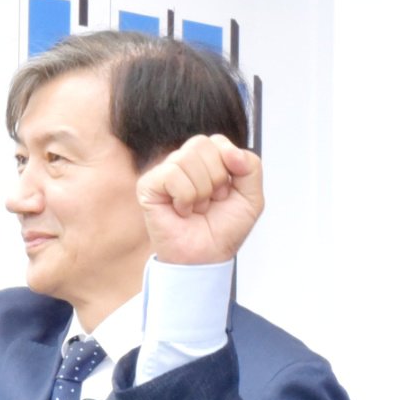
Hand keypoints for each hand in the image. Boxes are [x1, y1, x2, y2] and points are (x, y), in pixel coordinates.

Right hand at [137, 134, 263, 265]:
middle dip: (215, 178)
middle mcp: (184, 163)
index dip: (228, 166)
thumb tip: (232, 151)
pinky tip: (182, 211)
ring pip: (187, 158)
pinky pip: (172, 174)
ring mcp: (165, 173)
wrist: (207, 258)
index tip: (227, 193)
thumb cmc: (223, 230)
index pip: (217, 141)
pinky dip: (185, 197)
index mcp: (207, 161)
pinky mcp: (148, 186)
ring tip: (197, 209)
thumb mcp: (252, 198)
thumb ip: (252, 167)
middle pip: (202, 144)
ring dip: (201, 192)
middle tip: (211, 202)